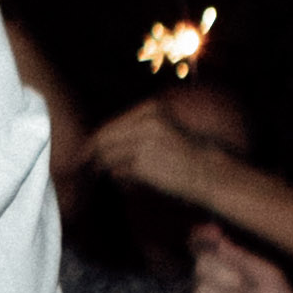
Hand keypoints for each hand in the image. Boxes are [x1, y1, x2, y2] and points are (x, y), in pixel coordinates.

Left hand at [83, 95, 234, 203]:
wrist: (208, 172)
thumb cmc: (185, 155)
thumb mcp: (162, 131)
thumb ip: (134, 131)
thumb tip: (99, 143)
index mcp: (151, 108)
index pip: (110, 125)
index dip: (94, 141)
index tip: (85, 154)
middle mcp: (146, 121)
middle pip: (103, 139)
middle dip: (91, 155)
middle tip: (84, 167)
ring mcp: (143, 140)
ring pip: (108, 157)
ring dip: (109, 169)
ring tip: (123, 176)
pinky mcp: (142, 162)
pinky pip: (118, 173)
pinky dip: (121, 180)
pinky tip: (134, 184)